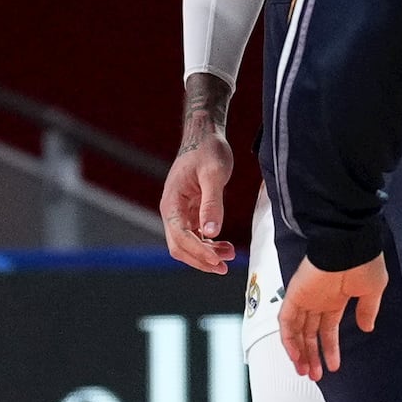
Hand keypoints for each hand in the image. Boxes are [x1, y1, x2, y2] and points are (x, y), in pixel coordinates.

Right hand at [162, 89, 237, 275]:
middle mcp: (171, 210)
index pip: (180, 236)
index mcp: (171, 202)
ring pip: (187, 243)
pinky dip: (208, 244)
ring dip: (206, 253)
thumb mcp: (214, 174)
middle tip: (224, 267)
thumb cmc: (207, 149)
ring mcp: (179, 212)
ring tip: (230, 255)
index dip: (198, 252)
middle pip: (179, 246)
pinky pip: (194, 235)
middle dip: (201, 259)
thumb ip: (212, 203)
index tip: (217, 261)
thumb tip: (211, 232)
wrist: (204, 135)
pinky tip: (224, 246)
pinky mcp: (189, 211)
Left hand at [278, 254, 387, 378]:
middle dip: (312, 356)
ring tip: (306, 372)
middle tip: (315, 376)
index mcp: (336, 298)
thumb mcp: (373, 289)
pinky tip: (296, 356)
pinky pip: (286, 321)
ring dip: (300, 353)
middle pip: (310, 334)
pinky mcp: (294, 295)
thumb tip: (366, 328)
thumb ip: (367, 309)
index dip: (330, 348)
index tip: (334, 367)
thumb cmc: (363, 262)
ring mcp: (305, 298)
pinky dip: (288, 339)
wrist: (348, 244)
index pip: (328, 329)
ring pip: (296, 331)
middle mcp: (318, 300)